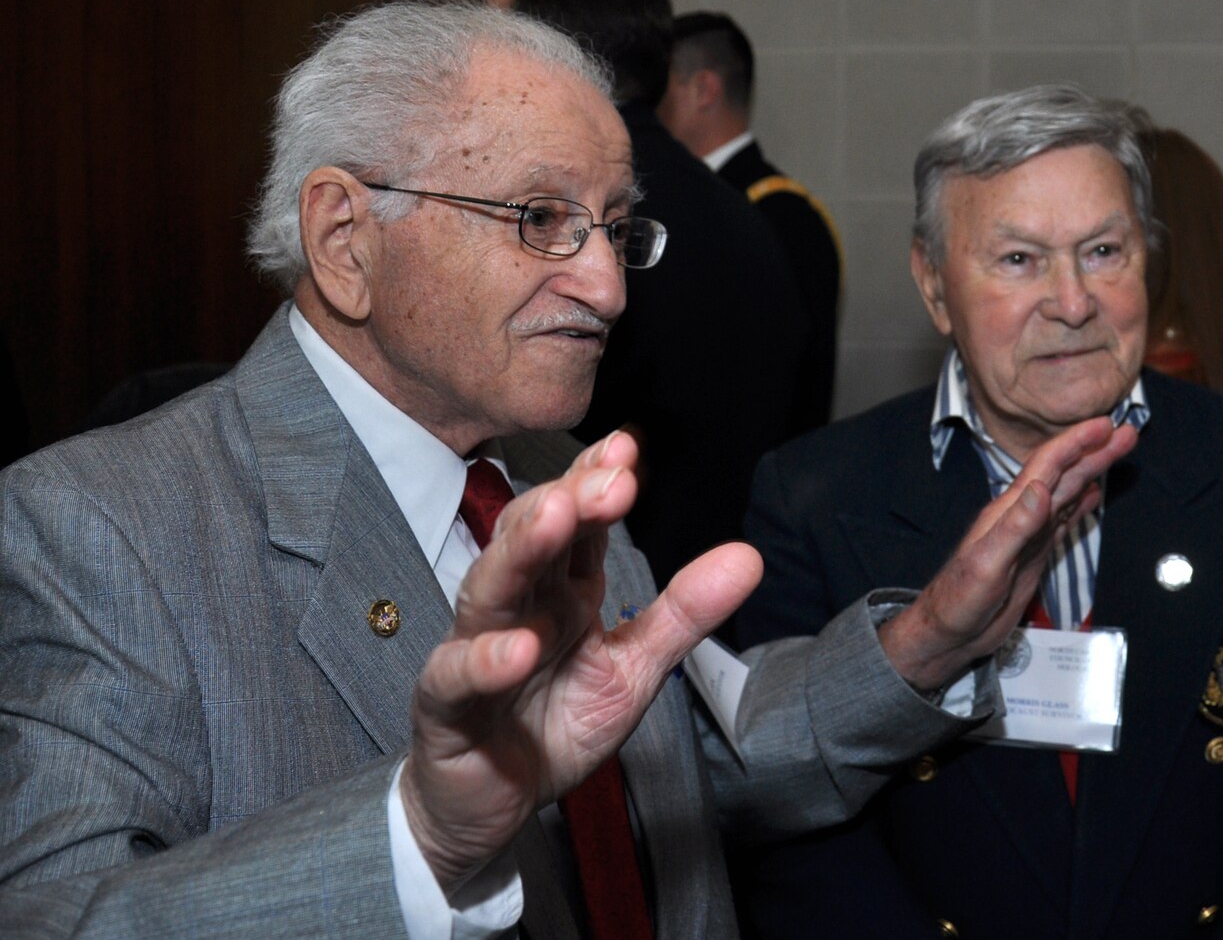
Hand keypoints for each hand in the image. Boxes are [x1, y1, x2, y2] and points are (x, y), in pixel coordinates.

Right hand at [399, 430, 762, 891]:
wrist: (491, 803)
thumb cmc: (555, 725)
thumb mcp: (635, 668)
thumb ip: (685, 613)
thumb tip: (749, 556)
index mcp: (562, 591)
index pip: (579, 523)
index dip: (598, 482)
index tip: (629, 445)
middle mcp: (517, 607)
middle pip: (535, 539)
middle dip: (570, 501)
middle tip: (612, 476)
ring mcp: (474, 649)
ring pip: (490, 589)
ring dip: (523, 550)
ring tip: (555, 514)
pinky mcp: (446, 705)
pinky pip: (457, 677)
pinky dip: (486, 661)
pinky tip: (517, 648)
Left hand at [879, 416, 1139, 692]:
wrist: (949, 632)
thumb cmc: (959, 600)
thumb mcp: (986, 564)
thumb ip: (1015, 526)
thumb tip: (1042, 488)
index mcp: (1009, 510)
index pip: (1047, 466)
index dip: (1076, 442)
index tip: (1104, 424)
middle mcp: (1021, 515)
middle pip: (1064, 474)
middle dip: (1094, 451)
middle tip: (1126, 431)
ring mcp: (1029, 533)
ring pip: (1067, 492)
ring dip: (1093, 470)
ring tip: (1117, 451)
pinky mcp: (1034, 552)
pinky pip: (1063, 520)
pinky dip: (1082, 504)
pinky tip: (1093, 494)